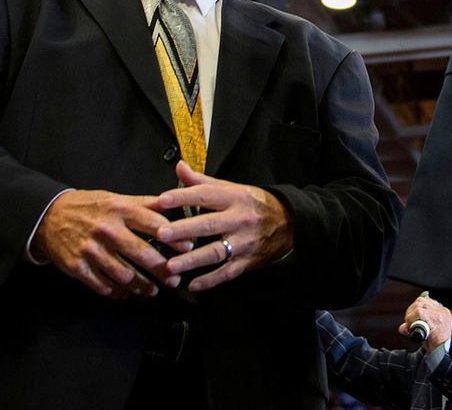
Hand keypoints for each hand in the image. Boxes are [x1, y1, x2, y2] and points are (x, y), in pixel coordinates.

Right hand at [31, 189, 185, 298]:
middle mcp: (107, 230)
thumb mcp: (115, 198)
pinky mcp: (79, 267)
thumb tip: (172, 202)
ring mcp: (91, 250)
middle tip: (174, 278)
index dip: (174, 238)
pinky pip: (103, 285)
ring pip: (124, 275)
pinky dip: (117, 292)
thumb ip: (144, 203)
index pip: (153, 223)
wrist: (49, 216)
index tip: (188, 248)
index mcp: (119, 209)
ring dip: (141, 286)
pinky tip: (126, 293)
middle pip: (141, 253)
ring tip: (152, 290)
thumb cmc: (88, 206)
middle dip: (162, 269)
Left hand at [151, 161, 295, 291]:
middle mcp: (239, 219)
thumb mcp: (232, 188)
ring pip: (216, 252)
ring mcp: (244, 242)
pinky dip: (210, 280)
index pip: (206, 195)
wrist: (289, 223)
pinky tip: (192, 285)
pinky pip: (227, 272)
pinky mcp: (247, 261)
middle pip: (209, 225)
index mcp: (235, 197)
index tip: (162, 200)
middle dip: (185, 230)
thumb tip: (180, 166)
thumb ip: (203, 181)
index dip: (183, 196)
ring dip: (193, 260)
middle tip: (162, 234)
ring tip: (171, 265)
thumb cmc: (253, 204)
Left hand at [397, 292, 451, 351]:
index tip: (410, 318)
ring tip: (410, 326)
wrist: (442, 353)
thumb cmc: (435, 344)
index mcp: (442, 311)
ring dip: (410, 316)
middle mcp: (442, 311)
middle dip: (410, 311)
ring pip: (418, 306)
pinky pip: (419, 313)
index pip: (425, 300)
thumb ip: (415, 326)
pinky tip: (410, 328)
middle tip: (408, 323)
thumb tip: (402, 328)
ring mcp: (440, 314)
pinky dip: (411, 319)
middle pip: (420, 301)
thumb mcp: (426, 332)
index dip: (414, 308)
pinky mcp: (436, 320)